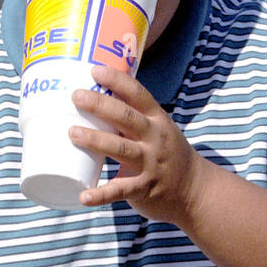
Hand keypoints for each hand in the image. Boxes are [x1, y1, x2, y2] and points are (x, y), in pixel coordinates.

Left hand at [69, 63, 206, 224]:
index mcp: (156, 120)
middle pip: (126, 117)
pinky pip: (121, 190)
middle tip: (76, 96)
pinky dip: (102, 194)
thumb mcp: (157, 130)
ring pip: (122, 149)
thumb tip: (92, 101)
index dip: (117, 80)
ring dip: (96, 140)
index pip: (137, 94)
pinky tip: (84, 196)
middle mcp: (154, 138)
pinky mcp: (144, 188)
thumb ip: (131, 119)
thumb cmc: (166, 155)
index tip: (95, 70)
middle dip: (101, 105)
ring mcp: (150, 164)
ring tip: (72, 133)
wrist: (193, 190)